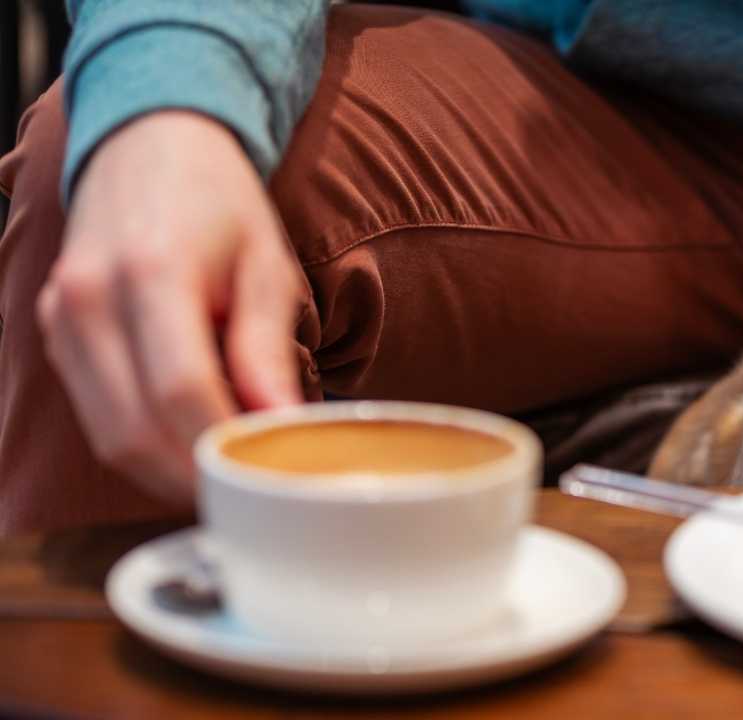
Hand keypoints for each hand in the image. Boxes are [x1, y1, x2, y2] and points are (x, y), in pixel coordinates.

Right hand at [37, 111, 304, 503]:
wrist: (149, 144)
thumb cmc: (219, 205)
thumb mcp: (266, 267)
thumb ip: (266, 351)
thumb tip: (282, 430)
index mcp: (151, 275)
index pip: (180, 394)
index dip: (221, 450)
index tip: (267, 480)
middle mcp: (89, 300)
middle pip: (133, 431)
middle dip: (194, 478)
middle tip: (252, 495)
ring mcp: (61, 318)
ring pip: (107, 436)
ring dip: (167, 471)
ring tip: (227, 477)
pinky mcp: (54, 332)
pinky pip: (96, 414)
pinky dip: (143, 443)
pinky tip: (190, 443)